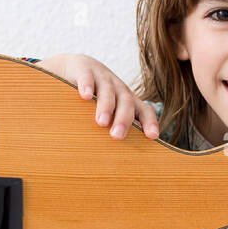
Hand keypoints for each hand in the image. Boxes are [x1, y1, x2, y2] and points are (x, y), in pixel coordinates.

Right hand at [35, 53, 159, 139]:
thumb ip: (115, 128)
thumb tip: (121, 160)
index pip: (144, 110)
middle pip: (127, 102)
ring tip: (101, 122)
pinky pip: (87, 77)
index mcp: (128, 101)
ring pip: (109, 91)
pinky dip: (86, 86)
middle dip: (123, 120)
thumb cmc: (94, 99)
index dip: (150, 122)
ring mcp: (103, 77)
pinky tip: (84, 96)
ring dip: (106, 107)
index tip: (152, 137)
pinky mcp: (84, 69)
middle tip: (117, 136)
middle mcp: (119, 88)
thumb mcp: (108, 112)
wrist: (75, 68)